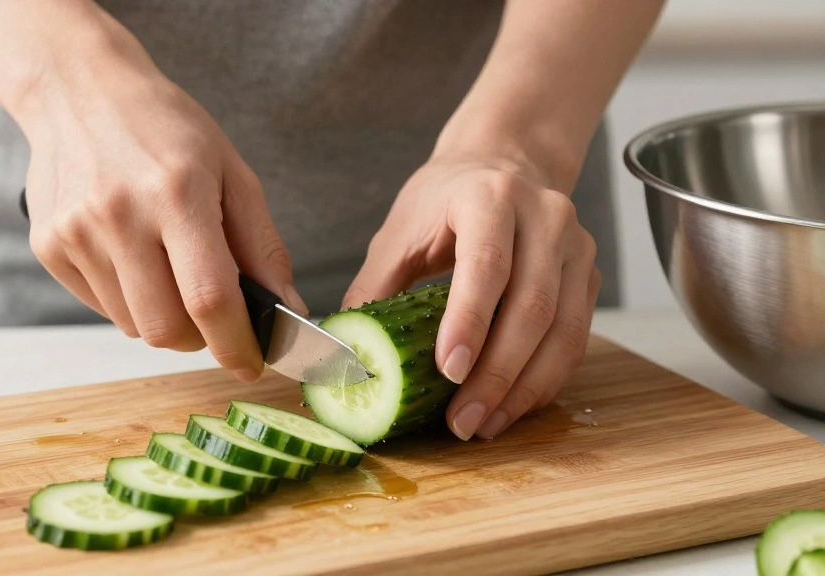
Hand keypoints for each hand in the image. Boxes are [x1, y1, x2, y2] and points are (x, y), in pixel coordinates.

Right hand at [19, 31, 306, 381]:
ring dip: (165, 319)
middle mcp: (118, 217)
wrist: (79, 89)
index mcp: (176, 193)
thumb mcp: (232, 172)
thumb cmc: (166, 128)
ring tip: (169, 271)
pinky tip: (134, 257)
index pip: (209, 298)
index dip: (236, 344)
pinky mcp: (49, 248)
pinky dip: (130, 302)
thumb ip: (263, 247)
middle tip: (214, 317)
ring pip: (133, 327)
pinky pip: (102, 308)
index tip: (253, 363)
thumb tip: (288, 310)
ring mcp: (76, 235)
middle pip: (166, 328)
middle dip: (201, 340)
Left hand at [342, 156, 600, 440]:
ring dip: (523, 389)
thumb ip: (374, 288)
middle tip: (461, 421)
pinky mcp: (587, 276)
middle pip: (532, 306)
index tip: (447, 372)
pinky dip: (543, 381)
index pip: (488, 263)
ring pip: (563, 332)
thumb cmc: (443, 200)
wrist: (503, 161)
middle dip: (496, 374)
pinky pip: (574, 340)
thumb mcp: (399, 231)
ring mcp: (574, 246)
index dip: (470, 322)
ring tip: (483, 424)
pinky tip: (510, 406)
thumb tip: (347, 353)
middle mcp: (544, 216)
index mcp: (489, 196)